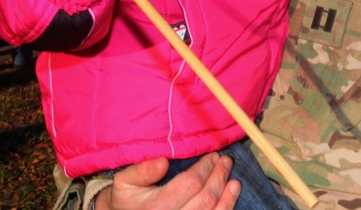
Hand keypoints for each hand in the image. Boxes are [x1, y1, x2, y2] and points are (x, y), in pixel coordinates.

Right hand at [99, 154, 238, 209]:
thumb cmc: (127, 198)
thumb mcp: (125, 181)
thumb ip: (142, 171)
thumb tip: (163, 162)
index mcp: (157, 207)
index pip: (190, 184)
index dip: (204, 169)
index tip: (212, 156)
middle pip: (205, 200)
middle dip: (218, 179)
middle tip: (226, 162)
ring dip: (227, 198)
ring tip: (235, 182)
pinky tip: (230, 199)